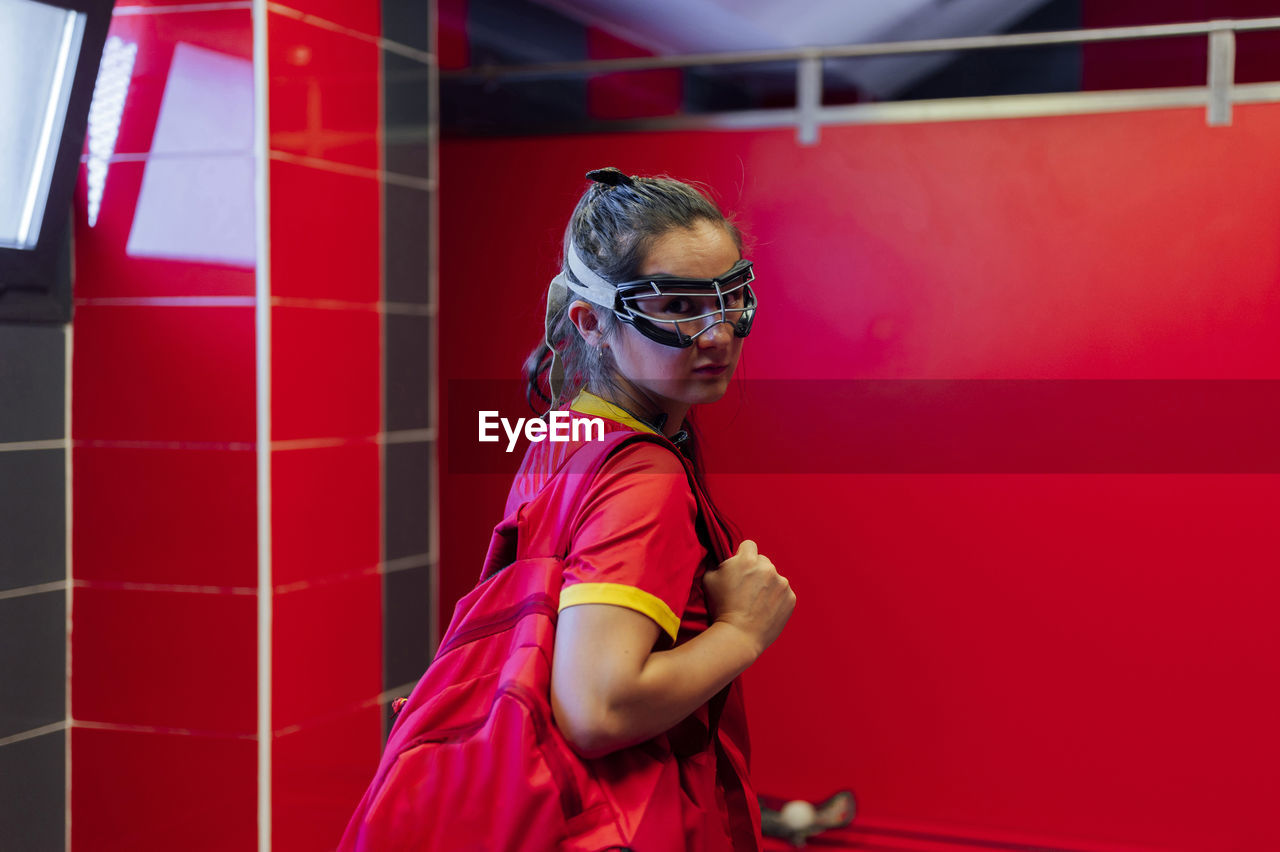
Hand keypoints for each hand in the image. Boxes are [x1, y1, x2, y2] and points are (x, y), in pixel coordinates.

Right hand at [702, 539, 794, 656]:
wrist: (738, 636)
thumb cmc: (720, 608)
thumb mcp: (709, 579)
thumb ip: (717, 562)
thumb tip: (720, 554)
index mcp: (747, 560)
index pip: (749, 545)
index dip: (743, 555)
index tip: (740, 568)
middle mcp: (767, 568)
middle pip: (763, 561)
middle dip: (756, 571)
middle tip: (746, 590)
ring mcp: (782, 583)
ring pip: (774, 578)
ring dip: (767, 586)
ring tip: (754, 604)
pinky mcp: (790, 598)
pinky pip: (783, 593)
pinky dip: (776, 599)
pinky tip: (764, 611)